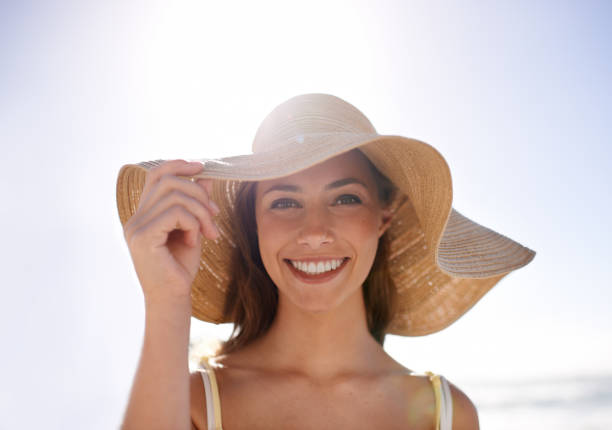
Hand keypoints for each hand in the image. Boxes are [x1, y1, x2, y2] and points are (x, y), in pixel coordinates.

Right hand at [122, 160, 219, 304]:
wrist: (172, 299)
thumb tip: (206, 175)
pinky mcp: (143, 237)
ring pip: (175, 196)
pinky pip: (176, 213)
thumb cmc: (181, 268)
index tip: (202, 167)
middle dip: (199, 193)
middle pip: (168, 181)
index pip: (155, 175)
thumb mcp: (193, 229)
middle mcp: (136, 217)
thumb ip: (196, 204)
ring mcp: (136, 227)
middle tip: (215, 215)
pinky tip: (196, 241)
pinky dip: (193, 224)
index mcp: (144, 213)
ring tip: (209, 233)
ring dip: (201, 212)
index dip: (178, 165)